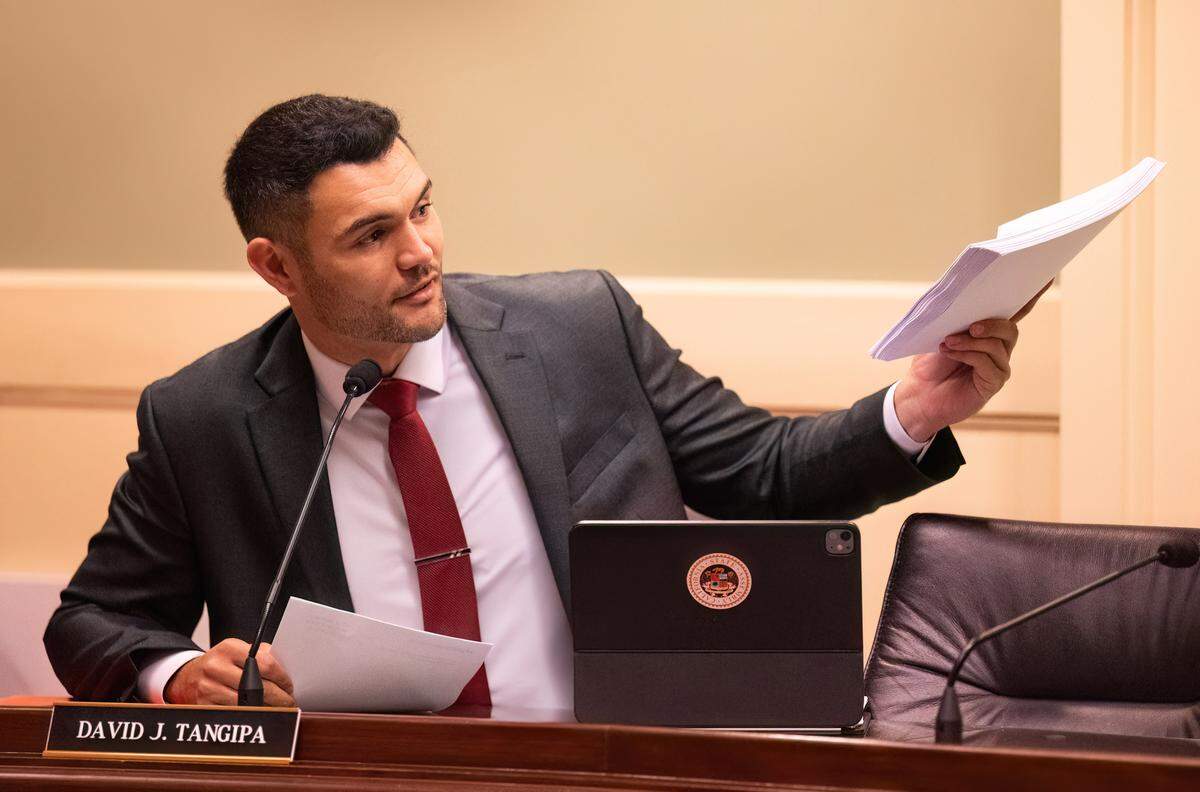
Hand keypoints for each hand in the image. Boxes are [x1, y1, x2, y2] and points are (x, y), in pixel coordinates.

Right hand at [164, 638, 294, 706]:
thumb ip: (261, 655)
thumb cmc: (220, 663)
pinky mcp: (203, 706)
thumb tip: (286, 669)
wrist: (186, 677)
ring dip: (267, 710)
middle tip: (289, 703)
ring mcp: (208, 687)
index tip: (290, 686)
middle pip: (258, 687)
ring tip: (277, 710)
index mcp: (229, 648)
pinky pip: (234, 714)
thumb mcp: (238, 651)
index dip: (282, 678)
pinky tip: (260, 715)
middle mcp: (216, 666)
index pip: (266, 664)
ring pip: (248, 704)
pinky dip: (250, 716)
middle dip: (279, 698)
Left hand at [893, 282, 1050, 441]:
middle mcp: (999, 348)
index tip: (1046, 277)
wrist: (919, 394)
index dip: (1031, 296)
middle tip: (970, 326)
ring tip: (948, 341)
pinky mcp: (992, 382)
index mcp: (988, 331)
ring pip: (997, 345)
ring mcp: (998, 366)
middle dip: (992, 323)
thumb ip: (954, 317)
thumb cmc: (929, 364)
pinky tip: (951, 353)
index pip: (1014, 311)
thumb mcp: (938, 334)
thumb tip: (959, 296)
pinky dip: (968, 355)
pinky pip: (987, 362)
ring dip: (971, 341)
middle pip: (1010, 328)